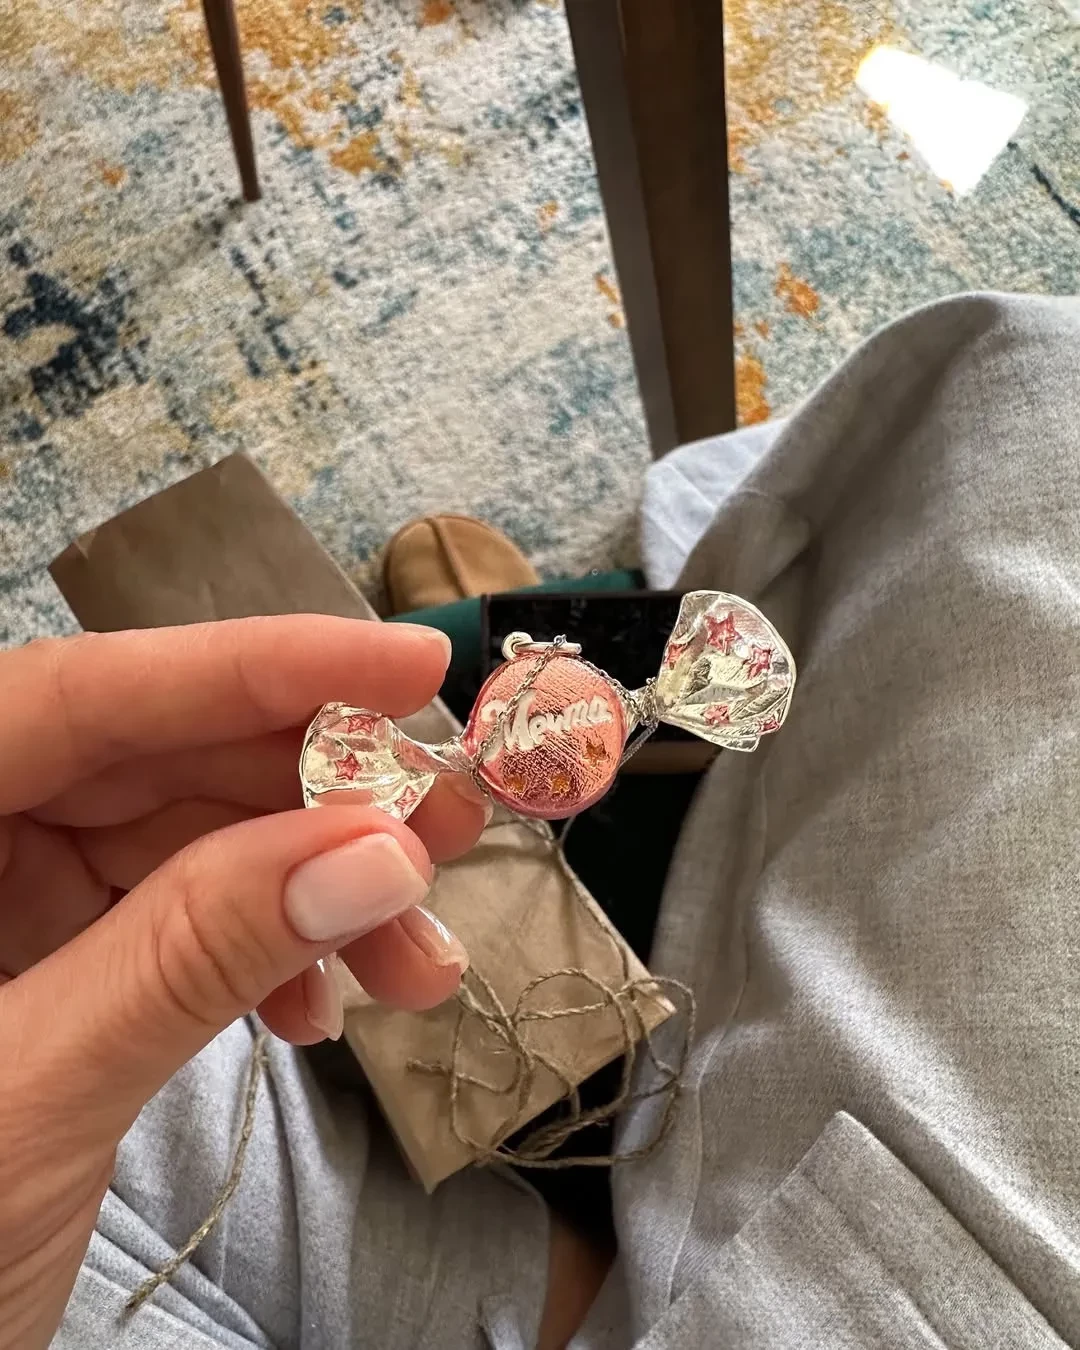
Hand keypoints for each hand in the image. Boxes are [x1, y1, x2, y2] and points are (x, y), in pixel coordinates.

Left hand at [0, 616, 487, 1348]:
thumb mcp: (27, 1101)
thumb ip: (191, 953)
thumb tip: (372, 850)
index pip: (84, 696)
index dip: (257, 668)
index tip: (407, 666)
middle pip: (153, 764)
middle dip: (313, 798)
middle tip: (448, 821)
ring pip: (181, 845)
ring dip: (310, 892)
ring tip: (414, 956)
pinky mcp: (41, 965)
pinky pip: (171, 920)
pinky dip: (260, 953)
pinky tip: (319, 1007)